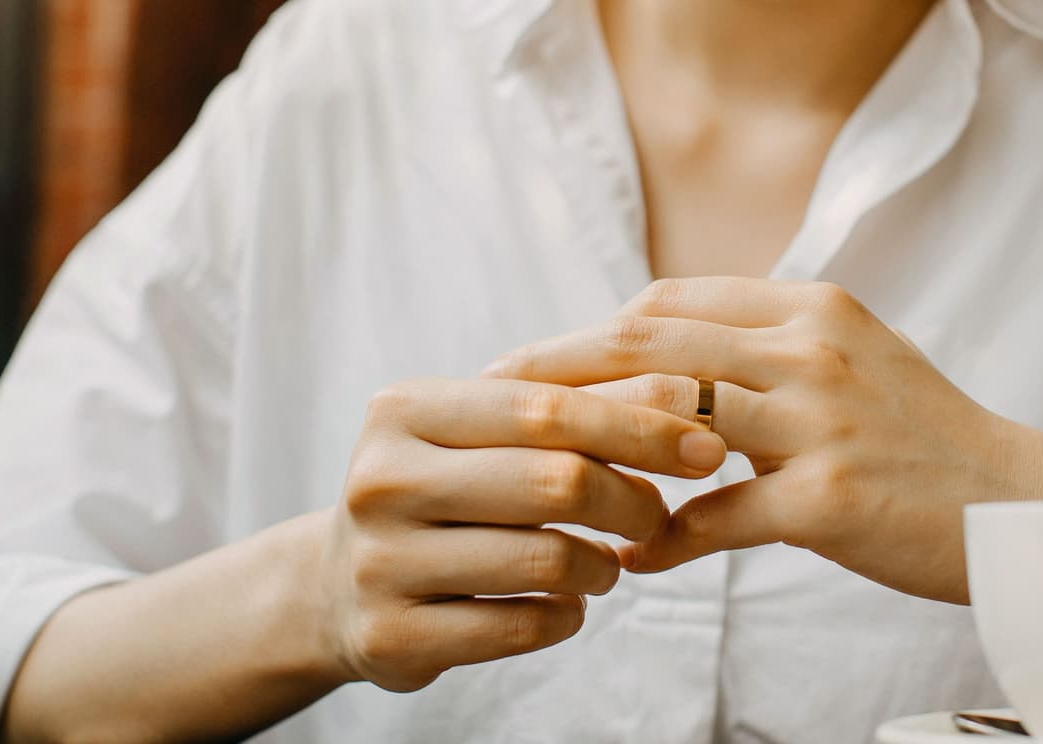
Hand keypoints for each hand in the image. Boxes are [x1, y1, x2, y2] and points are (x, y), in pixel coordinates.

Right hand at [317, 374, 727, 690]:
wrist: (334, 586)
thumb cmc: (440, 493)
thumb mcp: (474, 436)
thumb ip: (561, 415)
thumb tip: (694, 415)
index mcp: (406, 409)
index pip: (548, 407)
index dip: (641, 424)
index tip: (708, 447)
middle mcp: (383, 479)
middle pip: (557, 479)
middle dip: (634, 499)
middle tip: (659, 516)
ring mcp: (380, 561)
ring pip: (547, 557)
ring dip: (603, 566)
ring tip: (607, 564)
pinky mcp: (391, 635)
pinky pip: (521, 625)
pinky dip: (565, 615)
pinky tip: (566, 605)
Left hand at [479, 278, 1042, 603]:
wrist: (1019, 504)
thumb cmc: (927, 438)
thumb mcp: (855, 360)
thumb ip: (768, 348)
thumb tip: (670, 360)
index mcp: (812, 308)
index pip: (670, 304)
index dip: (590, 331)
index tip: (533, 361)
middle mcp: (811, 349)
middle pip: (648, 347)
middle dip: (557, 373)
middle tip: (491, 403)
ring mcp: (819, 422)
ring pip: (669, 419)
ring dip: (595, 450)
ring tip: (541, 478)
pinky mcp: (827, 498)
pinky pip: (714, 516)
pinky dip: (665, 538)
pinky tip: (634, 557)